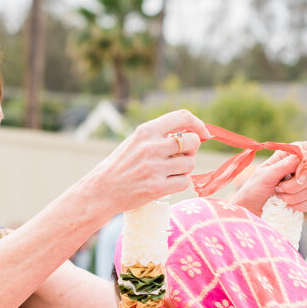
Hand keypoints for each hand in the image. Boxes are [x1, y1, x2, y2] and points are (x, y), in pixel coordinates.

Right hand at [77, 109, 209, 220]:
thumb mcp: (136, 141)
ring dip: (184, 169)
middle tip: (180, 156)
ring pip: (190, 164)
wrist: (102, 190)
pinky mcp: (158, 188)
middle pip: (192, 142)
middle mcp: (151, 147)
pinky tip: (166, 183)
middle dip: (192, 150)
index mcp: (146, 130)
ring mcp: (155, 168)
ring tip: (168, 172)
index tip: (204, 133)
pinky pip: (184, 182)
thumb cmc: (122, 165)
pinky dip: (179, 183)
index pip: (183, 117)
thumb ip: (161, 135)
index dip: (199, 124)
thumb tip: (195, 133)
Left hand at [229, 148, 306, 215]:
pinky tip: (287, 206)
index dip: (304, 162)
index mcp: (288, 156)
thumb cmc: (255, 189)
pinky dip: (300, 206)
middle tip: (278, 189)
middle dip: (294, 186)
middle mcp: (299, 167)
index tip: (294, 173)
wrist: (252, 209)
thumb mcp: (264, 176)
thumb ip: (282, 166)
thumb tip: (299, 156)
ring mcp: (306, 183)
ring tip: (279, 198)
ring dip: (293, 198)